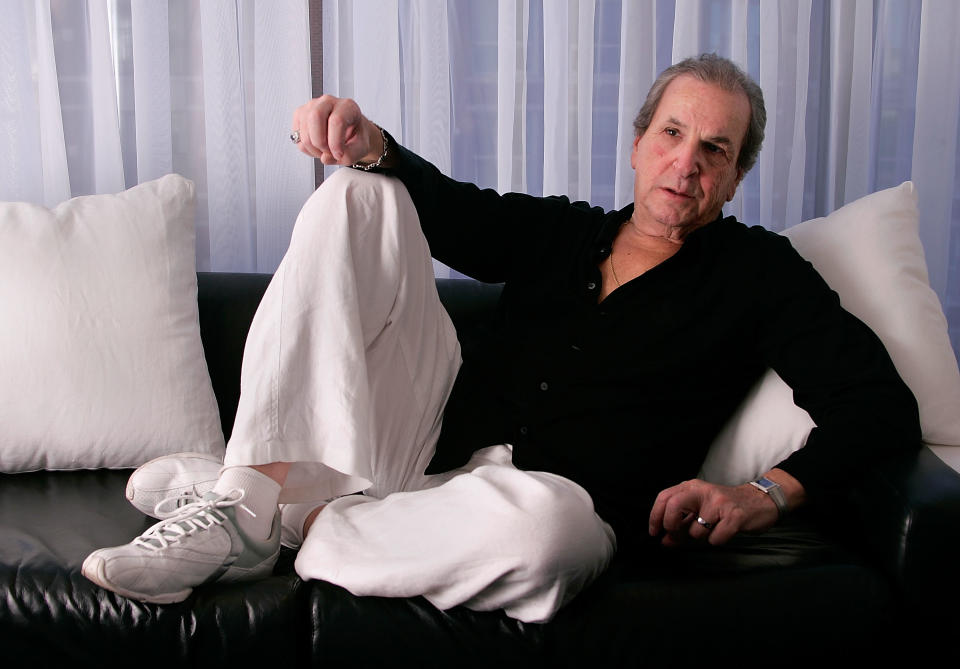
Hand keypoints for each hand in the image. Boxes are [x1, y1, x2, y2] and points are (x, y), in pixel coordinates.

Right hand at [291, 95, 382, 165]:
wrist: (351, 133)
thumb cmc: (356, 138)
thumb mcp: (361, 149)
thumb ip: (348, 155)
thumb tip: (325, 158)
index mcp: (347, 106)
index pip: (336, 121)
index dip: (335, 143)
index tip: (339, 155)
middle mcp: (328, 102)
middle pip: (315, 117)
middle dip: (320, 142)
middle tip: (328, 152)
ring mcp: (311, 106)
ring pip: (303, 129)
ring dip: (313, 148)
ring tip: (324, 151)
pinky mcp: (300, 115)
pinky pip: (297, 136)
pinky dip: (306, 147)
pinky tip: (317, 147)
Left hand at [647, 478, 781, 546]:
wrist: (760, 501)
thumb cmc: (724, 508)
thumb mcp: (700, 510)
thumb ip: (680, 524)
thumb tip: (664, 541)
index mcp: (691, 487)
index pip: (664, 497)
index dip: (655, 516)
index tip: (654, 532)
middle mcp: (703, 491)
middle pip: (674, 506)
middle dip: (671, 525)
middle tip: (677, 536)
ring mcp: (719, 502)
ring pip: (696, 530)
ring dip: (700, 537)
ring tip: (713, 528)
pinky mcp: (735, 516)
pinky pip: (715, 538)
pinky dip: (717, 540)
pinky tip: (725, 531)